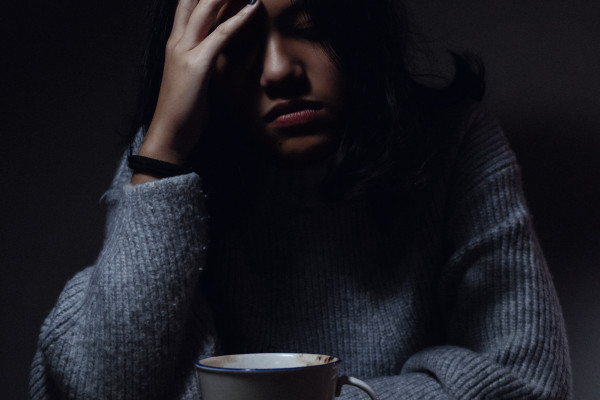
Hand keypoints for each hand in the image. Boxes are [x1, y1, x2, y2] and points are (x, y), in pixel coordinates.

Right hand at [134, 0, 259, 177]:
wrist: (170, 134)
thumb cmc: (184, 110)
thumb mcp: (194, 77)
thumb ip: (204, 58)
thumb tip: (220, 50)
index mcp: (175, 43)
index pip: (188, 4)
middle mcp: (177, 41)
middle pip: (195, 0)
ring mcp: (184, 52)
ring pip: (206, 9)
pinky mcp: (196, 66)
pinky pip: (220, 35)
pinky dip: (238, 19)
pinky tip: (253, 6)